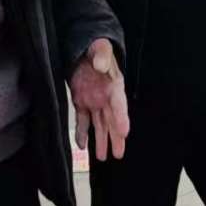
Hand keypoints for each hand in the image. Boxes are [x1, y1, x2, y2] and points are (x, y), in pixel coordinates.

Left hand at [69, 39, 128, 160]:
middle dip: (115, 138)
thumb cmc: (97, 50)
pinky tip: (82, 145)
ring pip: (99, 125)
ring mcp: (94, 101)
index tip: (124, 132)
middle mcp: (106, 97)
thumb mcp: (101, 48)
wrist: (85, 51)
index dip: (122, 118)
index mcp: (114, 86)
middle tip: (118, 154)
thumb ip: (102, 55)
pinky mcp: (81, 102)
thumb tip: (100, 65)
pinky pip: (82, 120)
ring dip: (101, 140)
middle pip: (112, 121)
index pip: (119, 104)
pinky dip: (82, 133)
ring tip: (102, 157)